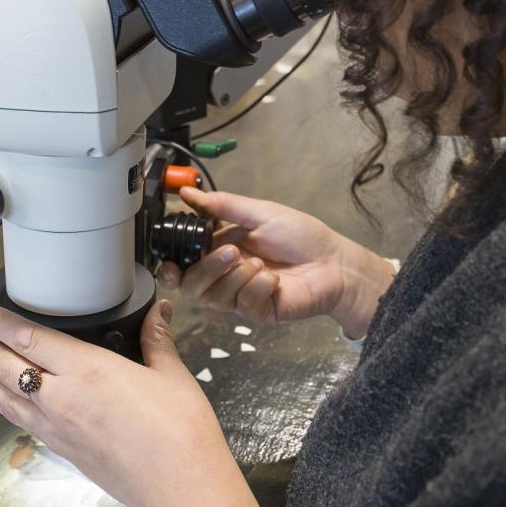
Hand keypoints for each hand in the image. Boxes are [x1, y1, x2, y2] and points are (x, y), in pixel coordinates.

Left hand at [0, 298, 270, 506]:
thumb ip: (157, 339)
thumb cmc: (180, 428)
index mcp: (87, 369)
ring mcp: (58, 429)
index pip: (29, 339)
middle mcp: (62, 398)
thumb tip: (160, 308)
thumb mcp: (171, 375)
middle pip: (9, 368)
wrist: (179, 487)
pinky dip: (4, 408)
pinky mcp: (63, 452)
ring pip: (8, 398)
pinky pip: (22, 423)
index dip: (0, 323)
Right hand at [158, 186, 395, 338]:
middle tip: (233, 252)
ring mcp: (240, 296)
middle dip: (208, 268)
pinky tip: (275, 279)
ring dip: (236, 276)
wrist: (334, 262)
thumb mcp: (258, 212)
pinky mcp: (257, 312)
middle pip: (191, 285)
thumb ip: (220, 206)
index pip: (183, 263)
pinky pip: (242, 304)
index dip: (171, 266)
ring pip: (213, 297)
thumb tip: (187, 194)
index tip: (170, 262)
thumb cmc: (301, 235)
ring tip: (261, 263)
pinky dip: (258, 287)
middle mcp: (226, 274)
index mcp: (220, 248)